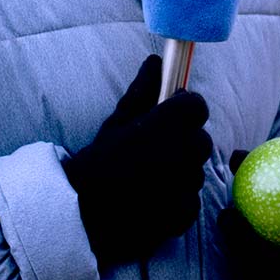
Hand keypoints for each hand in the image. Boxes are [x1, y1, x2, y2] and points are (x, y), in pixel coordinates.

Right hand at [62, 55, 212, 266]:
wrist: (79, 218)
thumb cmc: (95, 166)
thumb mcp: (115, 125)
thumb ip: (141, 92)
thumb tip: (156, 62)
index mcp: (167, 125)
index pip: (197, 106)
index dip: (183, 111)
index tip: (167, 118)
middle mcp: (183, 153)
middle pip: (201, 140)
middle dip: (183, 142)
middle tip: (154, 152)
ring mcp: (186, 185)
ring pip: (196, 171)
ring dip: (180, 172)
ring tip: (148, 180)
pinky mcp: (185, 213)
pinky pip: (192, 200)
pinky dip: (178, 201)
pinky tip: (152, 201)